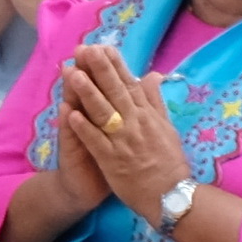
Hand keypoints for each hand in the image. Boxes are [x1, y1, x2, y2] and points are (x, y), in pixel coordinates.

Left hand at [59, 46, 186, 219]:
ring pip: (103, 112)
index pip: (130, 84)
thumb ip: (156, 101)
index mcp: (148, 115)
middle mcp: (136, 123)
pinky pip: (96, 141)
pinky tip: (69, 114)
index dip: (115, 64)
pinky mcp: (113, 160)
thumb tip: (153, 75)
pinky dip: (83, 128)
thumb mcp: (167, 127)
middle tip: (84, 48)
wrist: (172, 195)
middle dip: (99, 69)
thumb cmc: (169, 162)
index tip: (102, 45)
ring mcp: (123, 141)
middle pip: (115, 91)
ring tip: (72, 73)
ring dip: (87, 92)